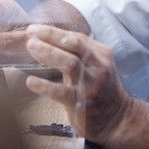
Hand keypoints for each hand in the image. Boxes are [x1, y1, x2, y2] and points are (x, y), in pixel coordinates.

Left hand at [24, 24, 132, 144]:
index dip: (54, 32)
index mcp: (101, 54)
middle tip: (31, 33)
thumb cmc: (101, 90)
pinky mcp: (82, 103)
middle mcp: (98, 66)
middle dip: (51, 36)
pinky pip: (61, 92)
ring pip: (70, 63)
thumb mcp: (95, 66)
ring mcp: (91, 84)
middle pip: (75, 45)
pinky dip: (45, 85)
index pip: (77, 37)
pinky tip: (31, 81)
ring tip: (31, 46)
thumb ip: (77, 55)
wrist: (117, 119)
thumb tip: (47, 41)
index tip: (35, 28)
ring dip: (49, 53)